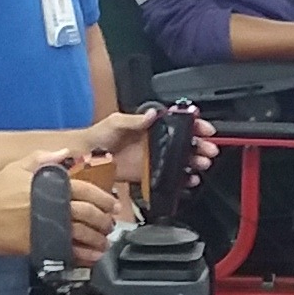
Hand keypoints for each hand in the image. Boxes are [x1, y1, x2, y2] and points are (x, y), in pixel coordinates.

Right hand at [0, 149, 119, 262]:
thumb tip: (65, 152)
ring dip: (98, 240)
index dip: (104, 198)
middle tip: (110, 224)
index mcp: (49, 186)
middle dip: (105, 220)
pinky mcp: (38, 247)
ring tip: (104, 242)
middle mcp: (51, 207)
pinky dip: (83, 256)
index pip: (86, 191)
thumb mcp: (16, 168)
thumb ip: (42, 158)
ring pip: (82, 235)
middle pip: (89, 214)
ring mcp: (46, 229)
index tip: (113, 204)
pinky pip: (67, 253)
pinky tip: (91, 257)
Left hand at [80, 107, 212, 195]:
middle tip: (208, 150)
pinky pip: (168, 177)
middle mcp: (154, 141)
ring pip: (180, 159)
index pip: (177, 122)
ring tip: (202, 164)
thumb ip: (135, 120)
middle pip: (184, 142)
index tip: (204, 129)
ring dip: (194, 161)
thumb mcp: (116, 122)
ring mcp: (152, 159)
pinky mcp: (147, 175)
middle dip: (199, 145)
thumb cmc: (97, 136)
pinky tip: (190, 179)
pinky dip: (182, 179)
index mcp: (149, 125)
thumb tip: (154, 115)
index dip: (193, 124)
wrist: (84, 158)